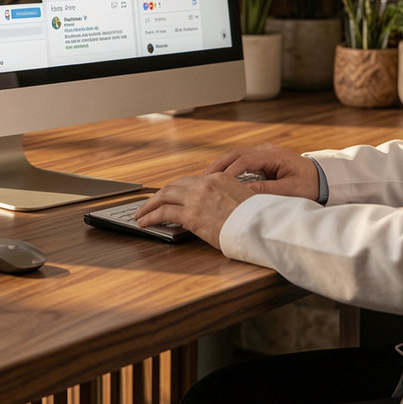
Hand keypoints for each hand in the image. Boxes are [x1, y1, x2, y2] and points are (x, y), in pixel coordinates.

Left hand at [132, 172, 252, 249]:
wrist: (261, 226)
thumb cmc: (257, 218)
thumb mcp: (243, 200)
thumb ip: (227, 199)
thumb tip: (218, 208)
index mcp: (219, 178)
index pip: (190, 181)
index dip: (175, 189)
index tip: (168, 195)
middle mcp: (206, 184)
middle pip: (173, 185)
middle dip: (158, 195)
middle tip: (149, 203)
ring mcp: (197, 198)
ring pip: (164, 196)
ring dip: (149, 205)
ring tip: (140, 214)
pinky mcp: (191, 215)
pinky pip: (163, 213)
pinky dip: (150, 217)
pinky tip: (144, 223)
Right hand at [206, 144, 318, 200]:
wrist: (324, 179)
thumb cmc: (310, 184)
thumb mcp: (290, 190)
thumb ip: (267, 190)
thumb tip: (244, 191)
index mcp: (273, 155)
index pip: (244, 160)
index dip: (228, 171)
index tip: (216, 183)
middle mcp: (266, 150)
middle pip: (235, 154)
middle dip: (218, 166)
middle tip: (203, 179)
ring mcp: (264, 152)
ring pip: (236, 156)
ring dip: (222, 167)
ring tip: (207, 179)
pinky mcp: (263, 159)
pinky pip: (242, 161)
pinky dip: (230, 168)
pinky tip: (221, 178)